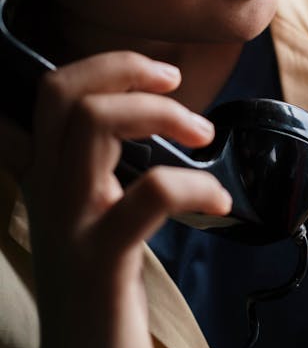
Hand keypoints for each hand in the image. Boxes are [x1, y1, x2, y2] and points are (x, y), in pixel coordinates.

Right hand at [4, 51, 230, 347]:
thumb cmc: (100, 281)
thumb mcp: (88, 211)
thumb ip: (98, 165)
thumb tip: (149, 115)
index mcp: (48, 173)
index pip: (57, 90)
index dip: (110, 65)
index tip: (160, 76)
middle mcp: (47, 189)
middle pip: (70, 93)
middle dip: (131, 72)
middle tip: (179, 89)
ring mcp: (70, 221)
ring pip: (97, 123)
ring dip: (162, 114)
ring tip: (203, 135)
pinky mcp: (100, 257)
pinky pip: (151, 193)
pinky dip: (196, 184)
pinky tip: (220, 201)